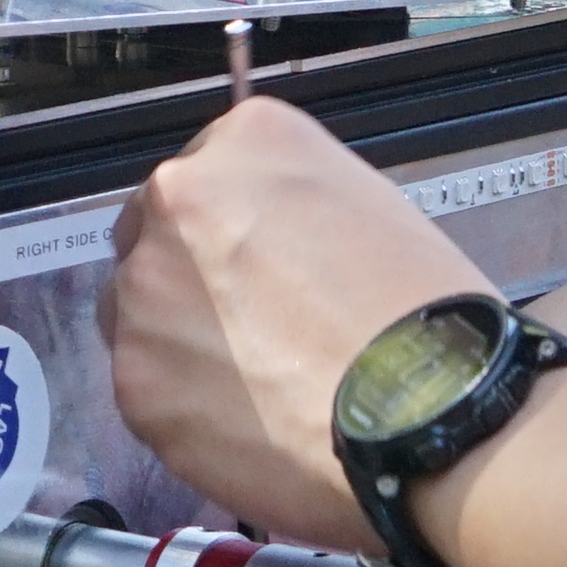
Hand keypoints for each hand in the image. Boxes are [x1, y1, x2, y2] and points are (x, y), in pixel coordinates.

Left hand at [101, 98, 497, 549]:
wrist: (431, 416)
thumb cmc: (425, 317)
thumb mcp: (370, 207)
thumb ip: (287, 207)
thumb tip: (258, 238)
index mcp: (246, 140)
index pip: (203, 174)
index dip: (229, 231)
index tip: (255, 268)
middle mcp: (178, 198)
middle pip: (154, 237)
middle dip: (189, 279)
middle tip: (253, 329)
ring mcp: (145, 290)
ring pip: (139, 313)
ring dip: (180, 344)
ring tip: (259, 386)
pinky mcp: (135, 378)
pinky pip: (147, 388)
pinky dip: (185, 409)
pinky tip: (249, 426)